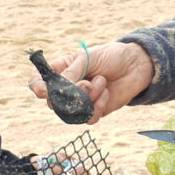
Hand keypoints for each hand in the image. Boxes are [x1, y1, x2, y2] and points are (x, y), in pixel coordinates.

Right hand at [27, 42, 153, 123]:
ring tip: (102, 81)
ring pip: (71, 113)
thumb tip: (56, 89)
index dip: (39, 89)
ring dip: (87, 98)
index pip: (37, 84)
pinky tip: (106, 92)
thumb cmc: (110, 56)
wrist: (136, 65)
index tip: (47, 88)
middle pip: (53, 103)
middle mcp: (67, 89)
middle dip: (70, 94)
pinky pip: (88, 118)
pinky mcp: (95, 111)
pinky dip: (98, 106)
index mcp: (60, 71)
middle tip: (87, 82)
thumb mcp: (87, 58)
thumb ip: (70, 73)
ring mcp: (80, 102)